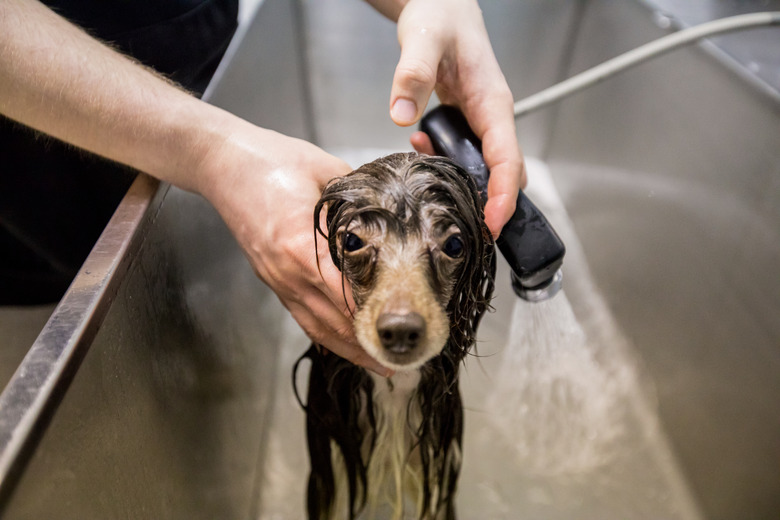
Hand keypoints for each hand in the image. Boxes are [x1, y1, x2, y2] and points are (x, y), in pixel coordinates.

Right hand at [195, 121, 391, 376]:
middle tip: (402, 361)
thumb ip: (358, 198)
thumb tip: (393, 213)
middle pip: (333, 322)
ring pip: (316, 326)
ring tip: (378, 364)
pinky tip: (344, 344)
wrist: (220, 161)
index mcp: (301, 245)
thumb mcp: (324, 169)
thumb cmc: (270, 159)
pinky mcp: (270, 278)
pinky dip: (325, 334)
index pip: (346, 294)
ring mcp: (276, 278)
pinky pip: (301, 315)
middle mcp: (287, 271)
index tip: (405, 330)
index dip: (376, 317)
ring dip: (348, 349)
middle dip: (367, 346)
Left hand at [380, 0, 525, 237]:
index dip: (503, 194)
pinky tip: (420, 144)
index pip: (506, 157)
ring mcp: (480, 121)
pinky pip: (462, 152)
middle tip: (465, 226)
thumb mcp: (424, 40)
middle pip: (502, 171)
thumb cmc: (441, 16)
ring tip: (431, 176)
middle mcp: (492, 116)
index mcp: (493, 102)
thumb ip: (413, 75)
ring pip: (483, 166)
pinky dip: (443, 159)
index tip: (493, 222)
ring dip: (461, 180)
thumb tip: (401, 115)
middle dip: (489, 202)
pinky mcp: (465, 122)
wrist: (442, 5)